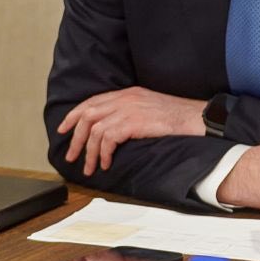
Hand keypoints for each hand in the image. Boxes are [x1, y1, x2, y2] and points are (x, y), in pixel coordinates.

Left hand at [58, 87, 207, 175]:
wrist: (195, 118)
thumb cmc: (177, 117)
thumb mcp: (149, 107)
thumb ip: (130, 112)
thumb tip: (113, 130)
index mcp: (127, 93)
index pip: (92, 101)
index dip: (74, 115)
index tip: (64, 129)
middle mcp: (124, 98)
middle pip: (88, 115)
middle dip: (75, 137)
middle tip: (70, 155)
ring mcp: (128, 109)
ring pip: (95, 130)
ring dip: (88, 152)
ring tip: (89, 168)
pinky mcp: (133, 122)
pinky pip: (108, 139)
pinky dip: (103, 153)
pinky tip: (106, 163)